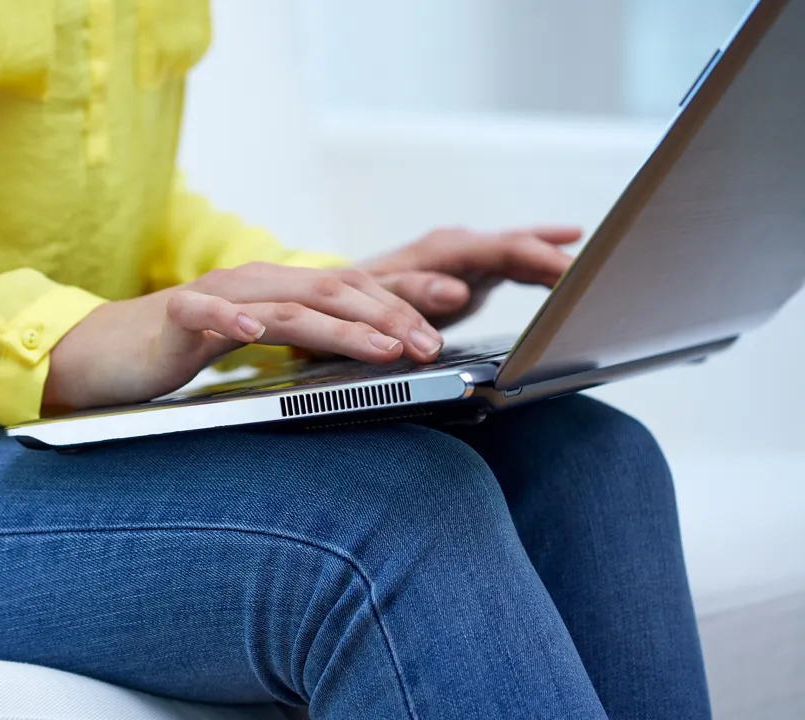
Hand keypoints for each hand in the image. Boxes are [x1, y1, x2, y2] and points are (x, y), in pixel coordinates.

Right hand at [43, 263, 444, 410]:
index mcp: (279, 290)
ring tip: (381, 347)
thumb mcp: (254, 345)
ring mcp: (216, 297)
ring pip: (287, 305)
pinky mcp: (176, 316)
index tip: (443, 329)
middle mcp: (255, 284)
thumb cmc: (183, 351)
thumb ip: (300, 342)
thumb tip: (365, 358)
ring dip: (339, 327)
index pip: (351, 290)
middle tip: (431, 343)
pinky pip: (206, 313)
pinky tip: (253, 332)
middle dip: (389, 316)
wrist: (107, 350)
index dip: (399, 305)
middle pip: (333, 291)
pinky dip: (232, 319)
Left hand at [359, 226, 582, 327]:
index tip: (575, 273)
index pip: (502, 248)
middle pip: (519, 246)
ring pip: (520, 251)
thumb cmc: (352, 303)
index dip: (542, 257)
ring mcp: (463, 258)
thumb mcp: (376, 303)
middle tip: (601, 276)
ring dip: (556, 260)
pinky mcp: (468, 271)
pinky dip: (541, 263)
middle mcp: (456, 247)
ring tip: (600, 272)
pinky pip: (512, 262)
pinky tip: (570, 259)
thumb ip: (414, 295)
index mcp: (440, 251)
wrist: (335, 299)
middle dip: (559, 258)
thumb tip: (456, 290)